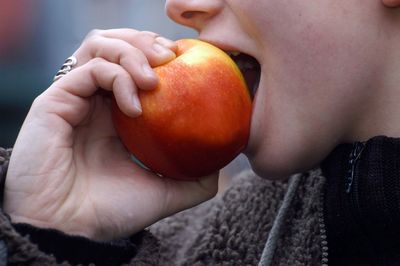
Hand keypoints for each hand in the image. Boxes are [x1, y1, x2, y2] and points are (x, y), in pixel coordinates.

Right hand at [4, 29, 218, 240]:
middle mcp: (96, 102)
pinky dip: (117, 77)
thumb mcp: (164, 193)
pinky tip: (134, 106)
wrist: (68, 231)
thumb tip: (220, 166)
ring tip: (154, 78)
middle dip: (146, 44)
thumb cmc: (109, 212)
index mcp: (116, 118)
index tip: (186, 63)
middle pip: (118, 47)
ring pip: (100, 47)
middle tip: (171, 58)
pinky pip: (90, 69)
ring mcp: (75, 99)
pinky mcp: (56, 100)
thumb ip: (193, 180)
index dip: (160, 58)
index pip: (137, 69)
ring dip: (132, 52)